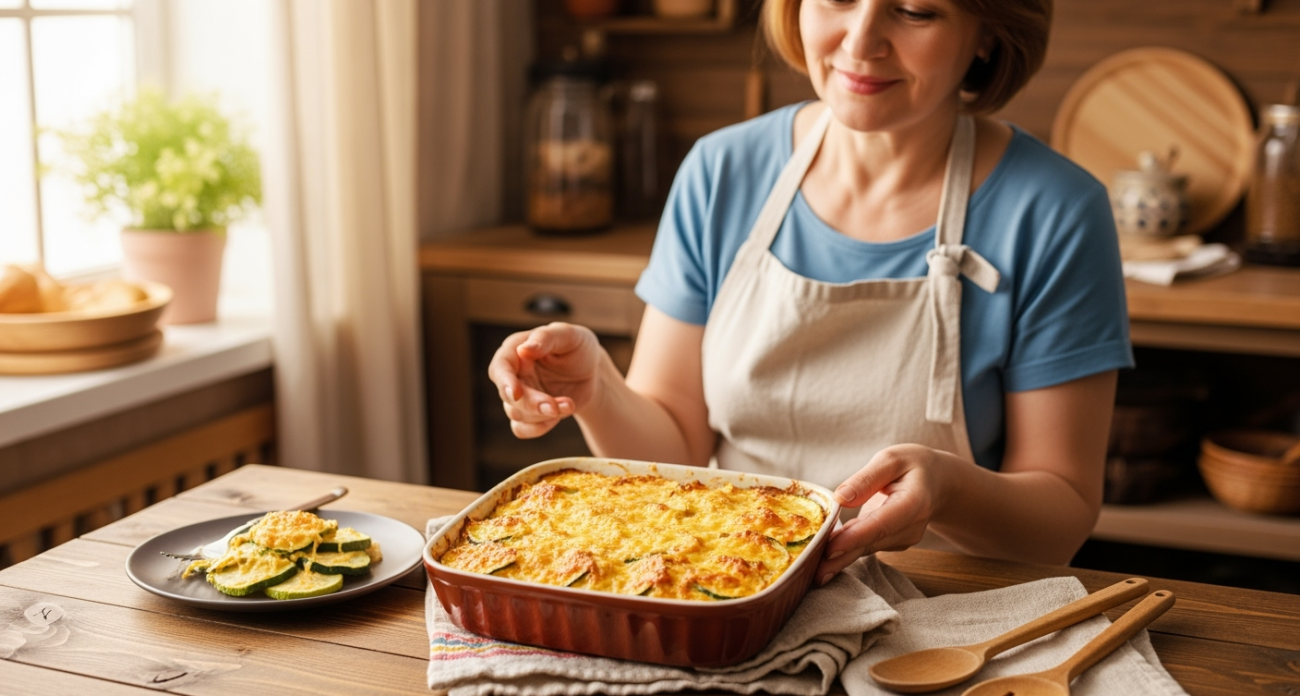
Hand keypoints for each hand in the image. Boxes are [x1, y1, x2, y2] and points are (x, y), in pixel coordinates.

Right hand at [487, 322, 604, 438]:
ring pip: (517, 414)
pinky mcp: (528, 413)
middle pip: (508, 395)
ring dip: (543, 414)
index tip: (517, 393)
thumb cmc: (579, 347)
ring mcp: (519, 395)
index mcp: (516, 349)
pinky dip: (538, 428)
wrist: (593, 372)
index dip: (505, 382)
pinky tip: (559, 416)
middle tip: (556, 406)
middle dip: (532, 404)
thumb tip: (524, 349)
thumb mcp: (570, 336)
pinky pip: (521, 429)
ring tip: (570, 404)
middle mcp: (513, 373)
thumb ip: (547, 338)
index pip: (500, 367)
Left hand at [814, 444, 950, 584]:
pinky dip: (845, 551)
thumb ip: (866, 478)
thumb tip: (840, 498)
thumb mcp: (891, 460)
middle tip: (813, 573)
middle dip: (841, 557)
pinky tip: (822, 561)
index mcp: (913, 503)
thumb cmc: (913, 466)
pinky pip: (865, 546)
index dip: (855, 537)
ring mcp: (902, 539)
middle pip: (871, 543)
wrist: (937, 483)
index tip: (830, 547)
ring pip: (866, 548)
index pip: (881, 524)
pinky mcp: (892, 543)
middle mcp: (910, 528)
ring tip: (811, 570)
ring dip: (839, 558)